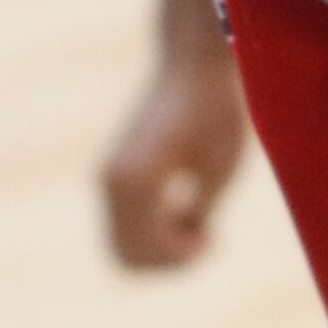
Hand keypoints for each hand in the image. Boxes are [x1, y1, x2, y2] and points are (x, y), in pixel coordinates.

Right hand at [101, 59, 248, 270]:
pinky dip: (150, 232)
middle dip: (167, 260)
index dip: (184, 258)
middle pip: (126, 256)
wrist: (194, 67)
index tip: (213, 237)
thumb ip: (197, 213)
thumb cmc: (216, 112)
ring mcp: (107, 177)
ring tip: (194, 224)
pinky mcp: (114, 172)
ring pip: (120, 245)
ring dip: (157, 248)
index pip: (148, 250)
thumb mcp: (219, 171)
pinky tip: (181, 208)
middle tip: (205, 236)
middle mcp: (111, 179)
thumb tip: (185, 242)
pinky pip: (122, 224)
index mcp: (136, 179)